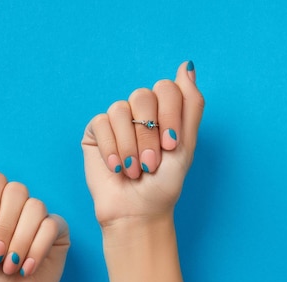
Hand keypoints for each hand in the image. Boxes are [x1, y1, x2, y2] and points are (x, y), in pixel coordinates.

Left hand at [0, 148, 69, 281]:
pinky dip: (36, 249)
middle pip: (17, 192)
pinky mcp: (59, 234)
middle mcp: (18, 206)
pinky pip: (52, 226)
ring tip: (10, 266)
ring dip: (19, 242)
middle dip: (3, 228)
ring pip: (36, 208)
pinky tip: (27, 268)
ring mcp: (40, 218)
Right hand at [81, 62, 203, 226]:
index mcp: (164, 111)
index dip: (169, 117)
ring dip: (129, 147)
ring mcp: (117, 120)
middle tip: (151, 164)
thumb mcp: (186, 145)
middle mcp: (140, 111)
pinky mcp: (95, 132)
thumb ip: (191, 104)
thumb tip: (186, 65)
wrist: (138, 211)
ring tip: (134, 170)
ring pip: (120, 110)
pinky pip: (101, 123)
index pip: (167, 89)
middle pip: (142, 96)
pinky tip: (116, 168)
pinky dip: (111, 149)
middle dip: (148, 135)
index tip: (171, 146)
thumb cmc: (163, 184)